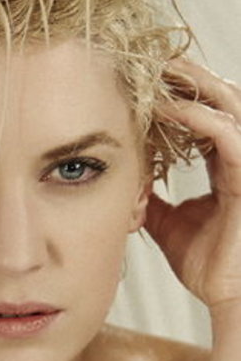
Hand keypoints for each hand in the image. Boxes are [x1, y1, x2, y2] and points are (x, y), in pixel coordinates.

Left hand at [144, 58, 240, 309]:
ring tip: (155, 70)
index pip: (204, 119)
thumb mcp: (169, 226)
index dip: (178, 99)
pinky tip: (163, 107)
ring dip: (191, 84)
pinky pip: (224, 132)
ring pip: (227, 104)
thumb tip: (130, 189)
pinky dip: (193, 116)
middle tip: (150, 63)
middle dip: (187, 79)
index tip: (144, 88)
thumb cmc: (210, 265)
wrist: (232, 297)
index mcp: (225, 167)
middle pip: (219, 100)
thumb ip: (153, 202)